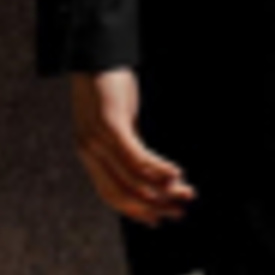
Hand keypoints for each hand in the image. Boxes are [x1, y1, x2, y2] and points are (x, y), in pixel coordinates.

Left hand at [69, 69, 196, 224]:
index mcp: (89, 154)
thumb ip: (126, 145)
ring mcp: (98, 139)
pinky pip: (136, 155)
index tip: (157, 221)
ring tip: (185, 192)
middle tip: (179, 212)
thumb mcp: (116, 121)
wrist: (93, 54)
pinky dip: (157, 168)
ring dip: (162, 189)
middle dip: (154, 206)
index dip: (134, 211)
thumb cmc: (105, 85)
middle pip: (122, 192)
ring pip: (132, 177)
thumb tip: (146, 167)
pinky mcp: (111, 123)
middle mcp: (90, 151)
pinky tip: (175, 173)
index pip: (110, 195)